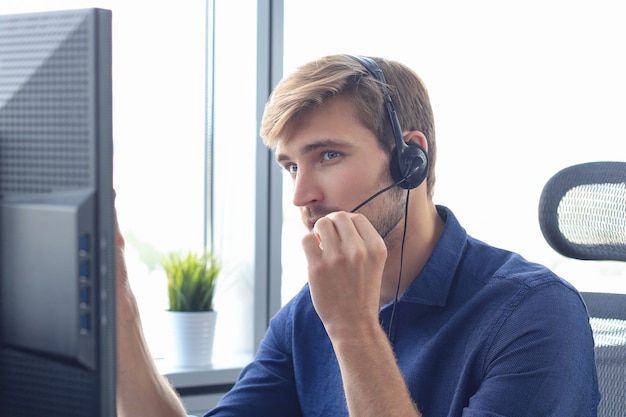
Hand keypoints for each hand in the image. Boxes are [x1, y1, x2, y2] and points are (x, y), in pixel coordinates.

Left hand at [302, 211, 386, 337]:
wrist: (354, 324)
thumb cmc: (362, 292)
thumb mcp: (373, 264)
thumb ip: (362, 242)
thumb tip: (337, 220)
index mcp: (376, 248)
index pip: (357, 218)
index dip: (346, 223)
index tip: (341, 235)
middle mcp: (359, 251)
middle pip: (339, 217)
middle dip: (331, 224)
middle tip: (328, 238)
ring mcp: (337, 259)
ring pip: (322, 224)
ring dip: (318, 231)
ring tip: (320, 245)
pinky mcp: (317, 268)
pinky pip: (306, 239)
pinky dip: (308, 243)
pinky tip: (313, 255)